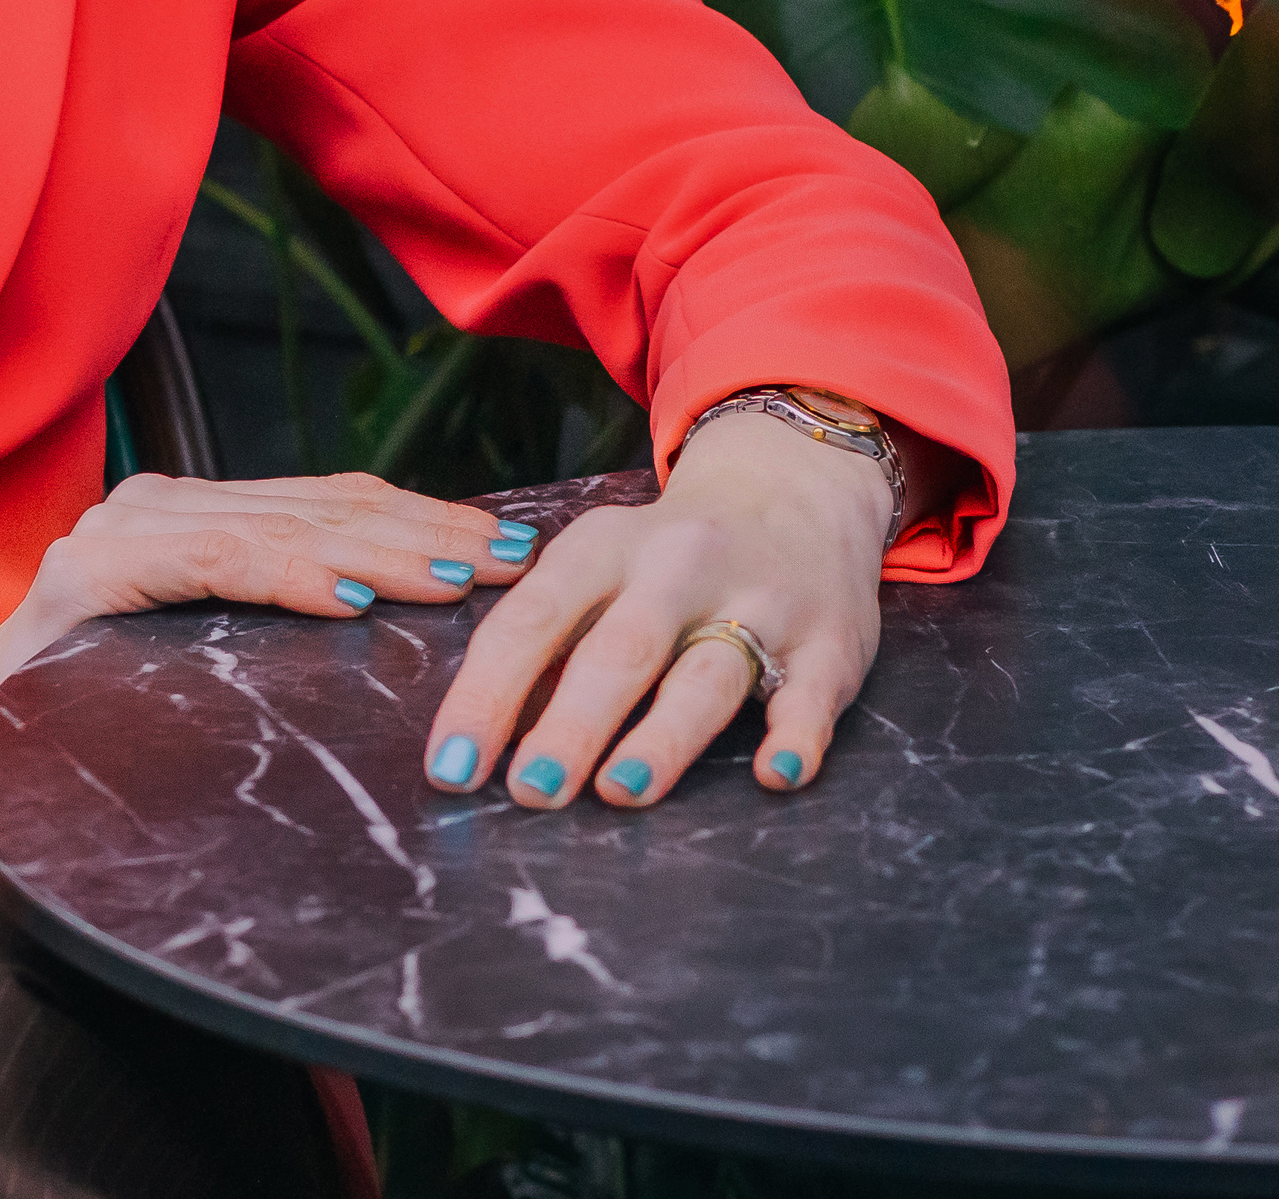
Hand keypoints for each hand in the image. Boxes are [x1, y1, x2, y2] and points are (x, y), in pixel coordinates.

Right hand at [0, 473, 538, 855]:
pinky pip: (214, 567)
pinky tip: (353, 595)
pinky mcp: (90, 575)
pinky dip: (291, 576)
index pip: (327, 502)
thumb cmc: (76, 713)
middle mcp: (157, 503)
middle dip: (428, 530)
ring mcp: (120, 531)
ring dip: (385, 551)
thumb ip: (261, 622)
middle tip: (514, 557)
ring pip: (281, 528)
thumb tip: (387, 627)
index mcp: (186, 515)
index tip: (507, 546)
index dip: (421, 516)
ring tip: (461, 575)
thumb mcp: (191, 659)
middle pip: (320, 507)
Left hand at [420, 409, 895, 809]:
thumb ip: (548, 637)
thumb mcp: (599, 563)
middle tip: (530, 789)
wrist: (796, 486)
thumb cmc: (668, 556)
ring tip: (618, 791)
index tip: (450, 767)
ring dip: (664, 737)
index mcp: (605, 547)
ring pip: (708, 674)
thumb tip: (476, 738)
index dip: (486, 695)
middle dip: (570, 723)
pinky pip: (812, 696)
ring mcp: (760, 603)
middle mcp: (680, 567)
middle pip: (620, 651)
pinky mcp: (828, 644)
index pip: (533, 621)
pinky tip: (774, 775)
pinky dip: (796, 738)